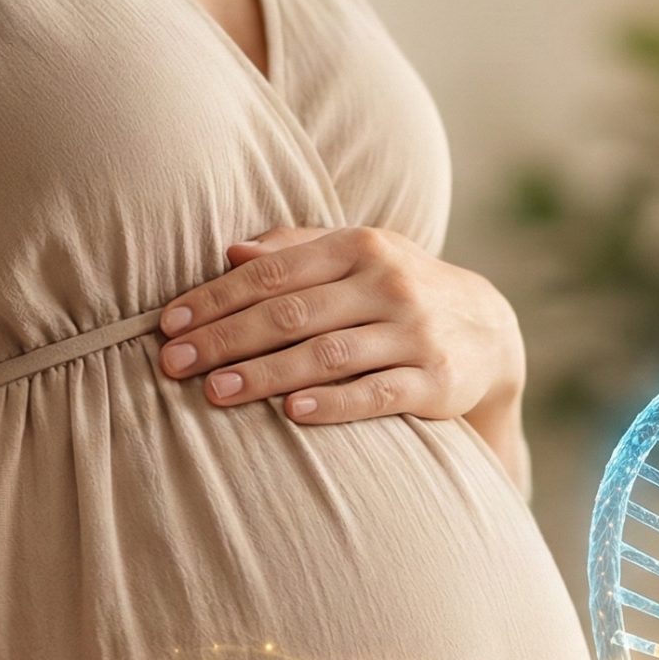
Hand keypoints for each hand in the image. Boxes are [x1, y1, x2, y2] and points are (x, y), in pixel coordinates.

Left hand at [154, 226, 526, 429]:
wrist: (490, 331)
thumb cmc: (400, 290)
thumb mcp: (359, 256)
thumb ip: (297, 249)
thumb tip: (230, 250)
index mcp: (360, 246)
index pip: (273, 272)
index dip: (216, 298)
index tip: (168, 324)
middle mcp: (388, 284)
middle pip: (291, 313)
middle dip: (226, 339)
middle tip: (174, 364)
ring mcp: (414, 332)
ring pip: (328, 353)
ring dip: (266, 373)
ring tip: (215, 392)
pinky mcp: (436, 380)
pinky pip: (377, 393)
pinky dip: (334, 403)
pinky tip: (292, 413)